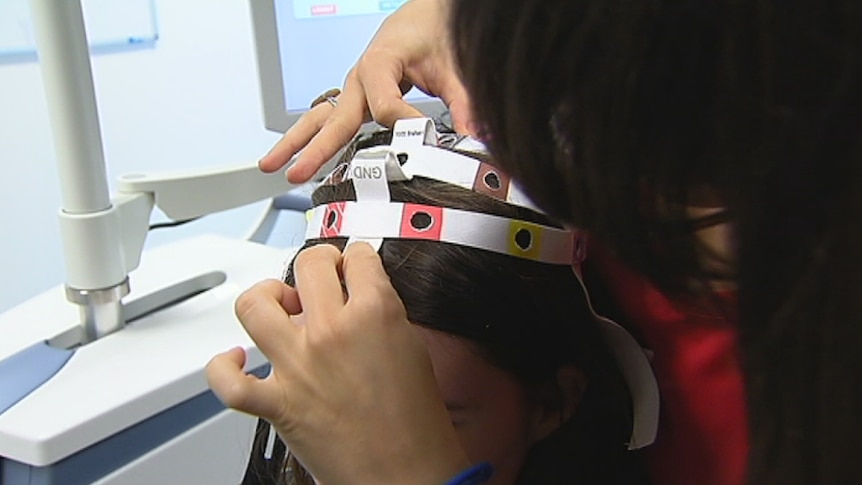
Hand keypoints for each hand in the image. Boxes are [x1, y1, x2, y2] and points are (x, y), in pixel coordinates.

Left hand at [206, 243, 469, 484]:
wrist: (407, 475)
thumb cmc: (416, 424)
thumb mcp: (412, 349)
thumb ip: (383, 314)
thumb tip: (360, 296)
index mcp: (376, 314)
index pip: (357, 257)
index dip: (357, 258)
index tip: (355, 264)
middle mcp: (332, 333)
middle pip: (309, 265)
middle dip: (319, 263)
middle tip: (325, 275)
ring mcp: (299, 367)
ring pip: (255, 304)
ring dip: (266, 296)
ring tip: (279, 302)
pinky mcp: (278, 404)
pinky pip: (228, 382)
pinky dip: (224, 368)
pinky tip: (236, 359)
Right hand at [259, 0, 474, 183]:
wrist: (427, 14)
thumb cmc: (434, 32)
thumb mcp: (453, 66)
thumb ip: (464, 103)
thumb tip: (476, 135)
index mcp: (380, 63)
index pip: (383, 105)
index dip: (402, 123)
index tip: (422, 133)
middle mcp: (360, 78)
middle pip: (334, 117)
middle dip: (315, 147)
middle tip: (296, 172)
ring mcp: (354, 88)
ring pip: (321, 117)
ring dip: (297, 142)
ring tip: (275, 166)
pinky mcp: (357, 96)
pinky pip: (330, 117)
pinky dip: (312, 137)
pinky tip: (297, 158)